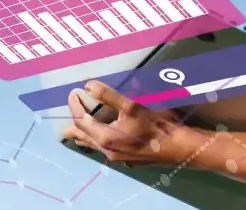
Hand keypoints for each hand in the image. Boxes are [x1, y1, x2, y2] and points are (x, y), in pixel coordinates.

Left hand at [62, 80, 197, 165]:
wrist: (178, 148)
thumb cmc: (156, 125)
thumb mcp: (132, 106)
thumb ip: (109, 96)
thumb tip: (87, 86)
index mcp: (106, 138)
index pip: (82, 120)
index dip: (75, 106)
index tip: (73, 92)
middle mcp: (108, 151)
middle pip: (85, 136)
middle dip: (75, 124)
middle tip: (67, 117)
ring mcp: (117, 157)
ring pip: (94, 145)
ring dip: (84, 136)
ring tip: (73, 134)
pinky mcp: (127, 158)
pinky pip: (104, 150)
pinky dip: (96, 141)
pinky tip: (101, 140)